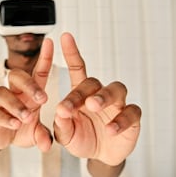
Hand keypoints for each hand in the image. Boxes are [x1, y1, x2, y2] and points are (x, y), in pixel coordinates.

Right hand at [0, 39, 53, 151]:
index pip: (38, 71)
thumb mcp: (37, 131)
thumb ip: (44, 135)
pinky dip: (6, 118)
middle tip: (42, 98)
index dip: (44, 57)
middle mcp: (15, 94)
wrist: (3, 140)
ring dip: (16, 105)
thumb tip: (47, 144)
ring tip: (28, 116)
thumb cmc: (22, 128)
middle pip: (16, 76)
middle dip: (28, 83)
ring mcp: (1, 104)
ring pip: (2, 93)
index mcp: (29, 93)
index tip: (50, 42)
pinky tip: (16, 124)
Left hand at [53, 32, 140, 165]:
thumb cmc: (81, 138)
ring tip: (93, 106)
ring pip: (116, 89)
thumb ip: (61, 125)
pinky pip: (131, 112)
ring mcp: (117, 104)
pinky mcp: (131, 118)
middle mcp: (99, 94)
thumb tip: (60, 112)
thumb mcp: (66, 135)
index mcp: (81, 94)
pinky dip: (121, 120)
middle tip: (67, 107)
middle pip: (93, 82)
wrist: (99, 155)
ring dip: (104, 96)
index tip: (64, 36)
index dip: (71, 52)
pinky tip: (110, 129)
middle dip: (79, 93)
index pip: (77, 69)